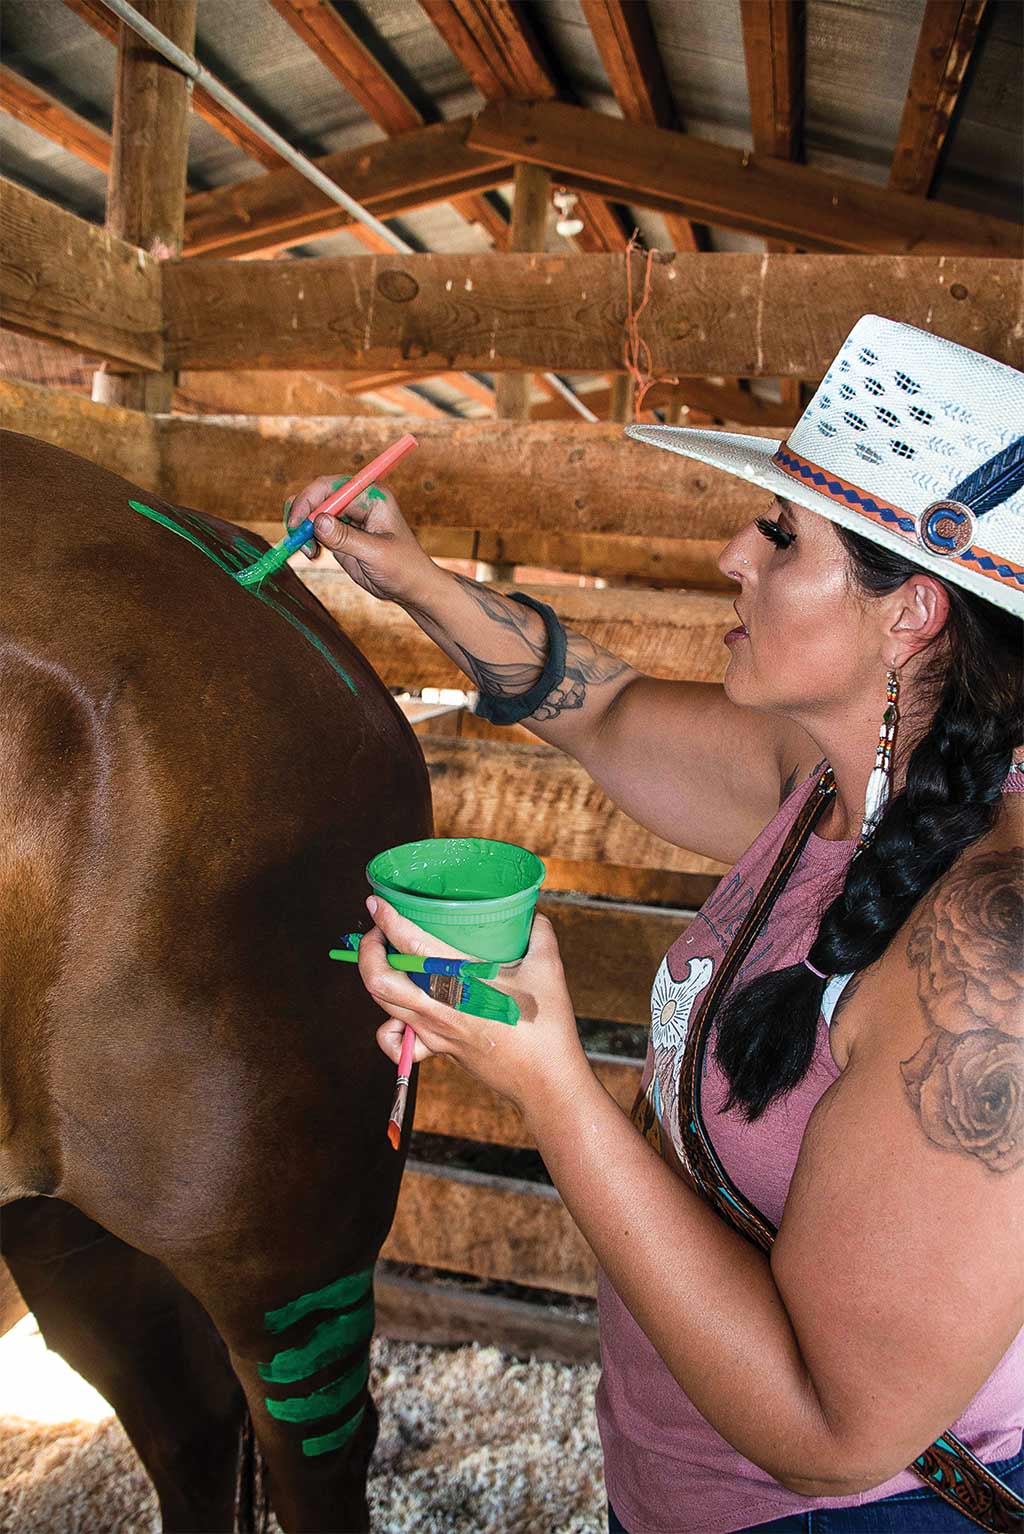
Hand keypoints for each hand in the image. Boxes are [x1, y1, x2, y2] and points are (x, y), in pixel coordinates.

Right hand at [284, 475, 437, 605]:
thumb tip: (317, 521)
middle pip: (318, 495)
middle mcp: (357, 501)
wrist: (410, 587)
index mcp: (372, 496)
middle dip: (302, 514)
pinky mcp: (339, 533)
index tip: (298, 523)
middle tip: (295, 537)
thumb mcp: (375, 553)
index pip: (332, 487)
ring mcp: (347, 517)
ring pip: (312, 512)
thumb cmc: (403, 567)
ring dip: (302, 529)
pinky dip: (306, 540)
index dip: (310, 500)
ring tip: (309, 552)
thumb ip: (346, 537)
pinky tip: (312, 554)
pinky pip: (314, 529)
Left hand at [357, 897, 589, 1116]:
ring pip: (383, 1005)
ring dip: (375, 978)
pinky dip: (390, 1027)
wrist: (545, 1081)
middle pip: (377, 980)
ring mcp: (434, 1030)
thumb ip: (539, 934)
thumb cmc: (547, 1026)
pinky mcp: (438, 1048)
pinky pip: (399, 1042)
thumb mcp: (549, 969)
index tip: (376, 902)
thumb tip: (533, 916)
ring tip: (387, 959)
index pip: (410, 946)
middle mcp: (438, 1007)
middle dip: (368, 951)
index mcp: (459, 981)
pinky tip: (404, 1014)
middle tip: (380, 932)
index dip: (387, 920)